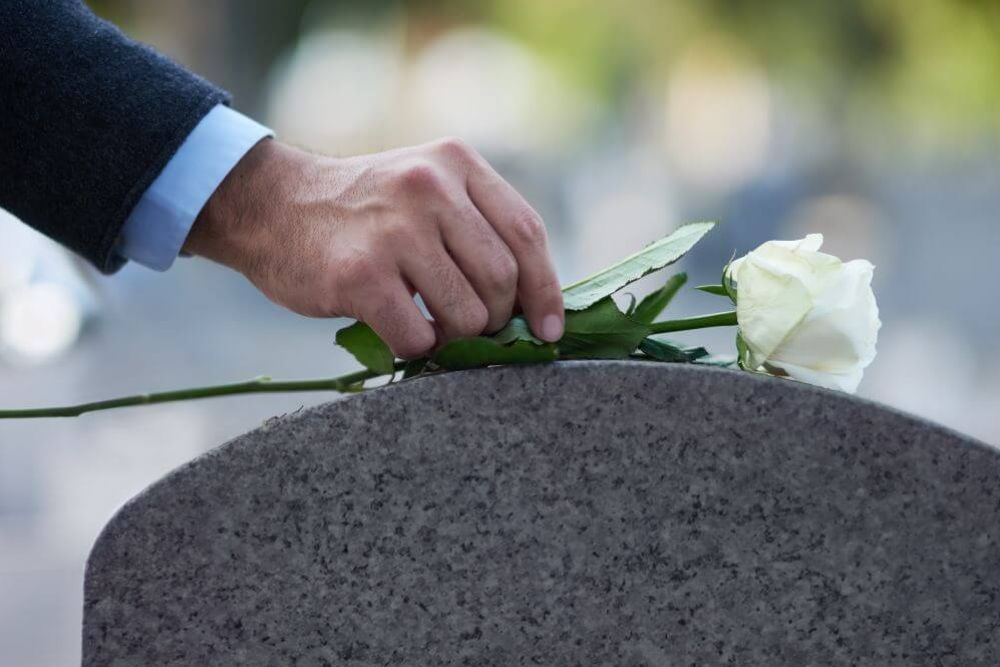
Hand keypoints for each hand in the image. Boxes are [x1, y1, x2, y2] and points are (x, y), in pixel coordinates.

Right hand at [183, 137, 563, 357]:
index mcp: (456, 163)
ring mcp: (395, 230)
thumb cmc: (361, 213)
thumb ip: (476, 226)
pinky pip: (418, 337)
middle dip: (496, 319)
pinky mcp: (361, 274)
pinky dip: (417, 349)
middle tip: (470, 327)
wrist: (271, 206)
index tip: (550, 328)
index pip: (527, 232)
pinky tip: (401, 333)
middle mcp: (430, 187)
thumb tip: (535, 303)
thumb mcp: (424, 188)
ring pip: (467, 314)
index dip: (546, 289)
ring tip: (431, 328)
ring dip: (455, 338)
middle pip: (502, 279)